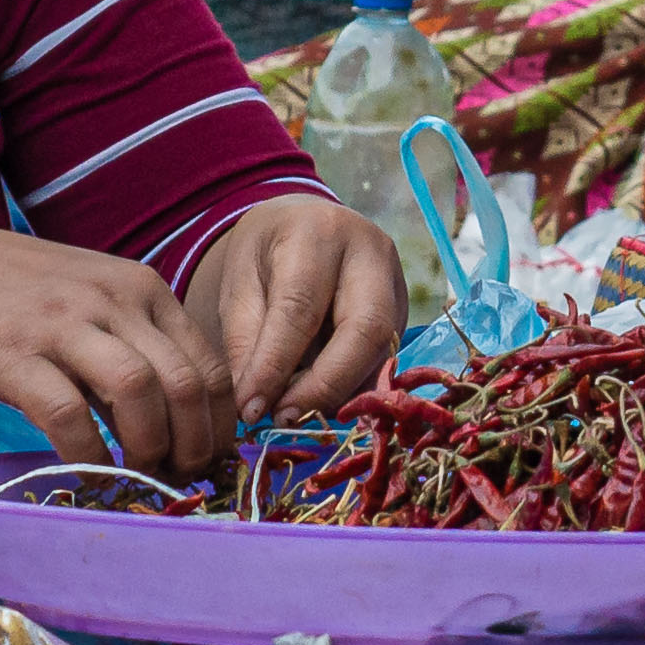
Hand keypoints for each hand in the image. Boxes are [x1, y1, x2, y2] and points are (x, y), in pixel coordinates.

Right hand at [0, 227, 237, 482]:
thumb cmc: (21, 296)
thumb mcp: (96, 300)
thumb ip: (139, 345)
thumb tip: (182, 420)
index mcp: (142, 288)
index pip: (209, 363)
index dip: (219, 423)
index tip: (211, 458)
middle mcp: (112, 300)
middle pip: (184, 383)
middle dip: (195, 443)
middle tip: (182, 476)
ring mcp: (64, 324)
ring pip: (139, 392)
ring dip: (150, 446)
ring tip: (141, 472)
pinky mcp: (16, 354)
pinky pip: (69, 415)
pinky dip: (89, 452)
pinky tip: (89, 469)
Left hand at [189, 191, 409, 424]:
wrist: (305, 226)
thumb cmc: (267, 256)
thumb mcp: (239, 287)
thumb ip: (246, 343)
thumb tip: (256, 407)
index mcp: (318, 232)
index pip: (300, 307)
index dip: (276, 365)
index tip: (252, 408)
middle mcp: (370, 252)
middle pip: (364, 329)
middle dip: (325, 385)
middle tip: (286, 418)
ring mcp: (397, 282)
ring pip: (380, 351)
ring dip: (338, 392)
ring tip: (295, 411)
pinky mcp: (405, 312)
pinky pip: (383, 360)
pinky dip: (350, 388)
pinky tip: (319, 400)